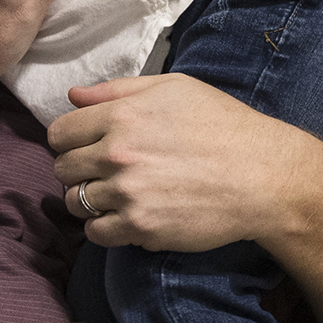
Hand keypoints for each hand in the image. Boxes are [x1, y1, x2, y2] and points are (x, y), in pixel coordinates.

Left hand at [48, 74, 316, 250]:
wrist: (263, 175)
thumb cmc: (223, 125)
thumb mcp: (173, 88)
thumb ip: (118, 90)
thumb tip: (73, 96)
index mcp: (122, 115)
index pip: (59, 132)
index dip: (69, 139)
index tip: (85, 146)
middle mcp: (117, 154)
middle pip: (63, 168)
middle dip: (77, 169)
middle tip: (103, 172)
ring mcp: (127, 194)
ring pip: (75, 202)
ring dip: (89, 200)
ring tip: (115, 195)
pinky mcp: (141, 228)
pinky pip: (96, 234)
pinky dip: (104, 228)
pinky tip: (125, 216)